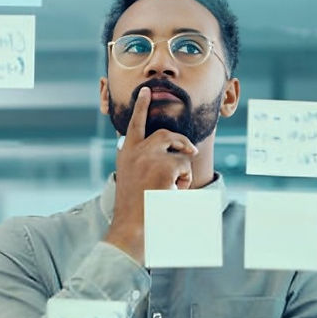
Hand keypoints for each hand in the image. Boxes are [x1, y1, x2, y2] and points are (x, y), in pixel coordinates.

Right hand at [104, 87, 197, 263]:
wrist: (131, 226)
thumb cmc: (134, 209)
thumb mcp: (132, 180)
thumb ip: (141, 163)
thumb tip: (165, 155)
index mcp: (126, 153)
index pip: (135, 124)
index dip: (141, 106)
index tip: (146, 91)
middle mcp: (136, 150)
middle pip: (166, 135)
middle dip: (181, 141)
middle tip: (191, 151)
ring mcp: (150, 156)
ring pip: (179, 152)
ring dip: (183, 169)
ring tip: (177, 187)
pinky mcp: (164, 166)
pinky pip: (184, 168)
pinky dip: (184, 182)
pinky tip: (173, 193)